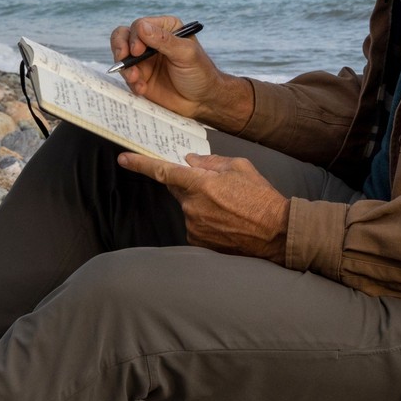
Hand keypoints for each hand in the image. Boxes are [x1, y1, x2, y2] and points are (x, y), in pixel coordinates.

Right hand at [109, 15, 252, 127]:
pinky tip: (142, 89)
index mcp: (165, 29)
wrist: (202, 101)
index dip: (135, 37)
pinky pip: (126, 76)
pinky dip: (131, 83)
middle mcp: (152, 41)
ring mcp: (144, 60)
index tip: (138, 51)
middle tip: (124, 60)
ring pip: (121, 56)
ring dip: (126, 68)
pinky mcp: (140, 77)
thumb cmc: (200, 74)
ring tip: (136, 80)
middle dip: (120, 48)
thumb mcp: (186, 54)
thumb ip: (164, 40)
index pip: (140, 25)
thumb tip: (141, 27)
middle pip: (124, 37)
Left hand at [117, 152, 289, 258]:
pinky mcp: (199, 241)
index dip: (141, 165)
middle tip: (216, 187)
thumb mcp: (239, 168)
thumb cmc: (261, 198)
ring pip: (188, 207)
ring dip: (201, 203)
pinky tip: (226, 221)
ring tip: (229, 208)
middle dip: (190, 184)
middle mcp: (193, 206)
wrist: (277, 233)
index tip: (124, 159)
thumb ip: (211, 163)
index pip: (163, 172)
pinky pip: (195, 224)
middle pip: (178, 189)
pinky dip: (206, 220)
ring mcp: (194, 226)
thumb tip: (191, 161)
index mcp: (201, 185)